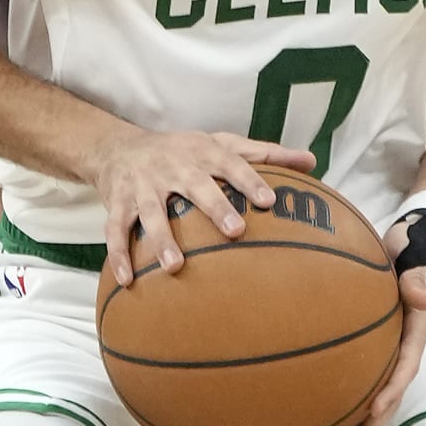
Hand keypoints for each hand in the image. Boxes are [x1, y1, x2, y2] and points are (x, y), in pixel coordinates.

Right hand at [92, 128, 315, 286]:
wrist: (117, 147)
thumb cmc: (182, 151)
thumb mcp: (220, 144)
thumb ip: (265, 154)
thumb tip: (311, 161)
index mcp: (201, 152)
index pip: (230, 162)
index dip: (250, 180)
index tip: (270, 201)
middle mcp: (171, 165)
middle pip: (195, 186)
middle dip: (214, 207)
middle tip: (235, 231)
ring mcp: (142, 185)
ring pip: (151, 211)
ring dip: (161, 239)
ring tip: (175, 267)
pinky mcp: (116, 202)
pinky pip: (114, 229)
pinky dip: (118, 255)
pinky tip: (128, 281)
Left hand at [335, 222, 425, 425]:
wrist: (408, 244)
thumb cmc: (409, 250)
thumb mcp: (413, 257)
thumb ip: (415, 277)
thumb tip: (425, 297)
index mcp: (417, 331)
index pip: (406, 366)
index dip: (391, 390)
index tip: (374, 409)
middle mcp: (404, 349)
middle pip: (390, 395)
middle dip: (369, 425)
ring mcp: (390, 352)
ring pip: (376, 396)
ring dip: (358, 424)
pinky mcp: (375, 351)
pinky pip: (362, 381)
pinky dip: (346, 402)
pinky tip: (319, 418)